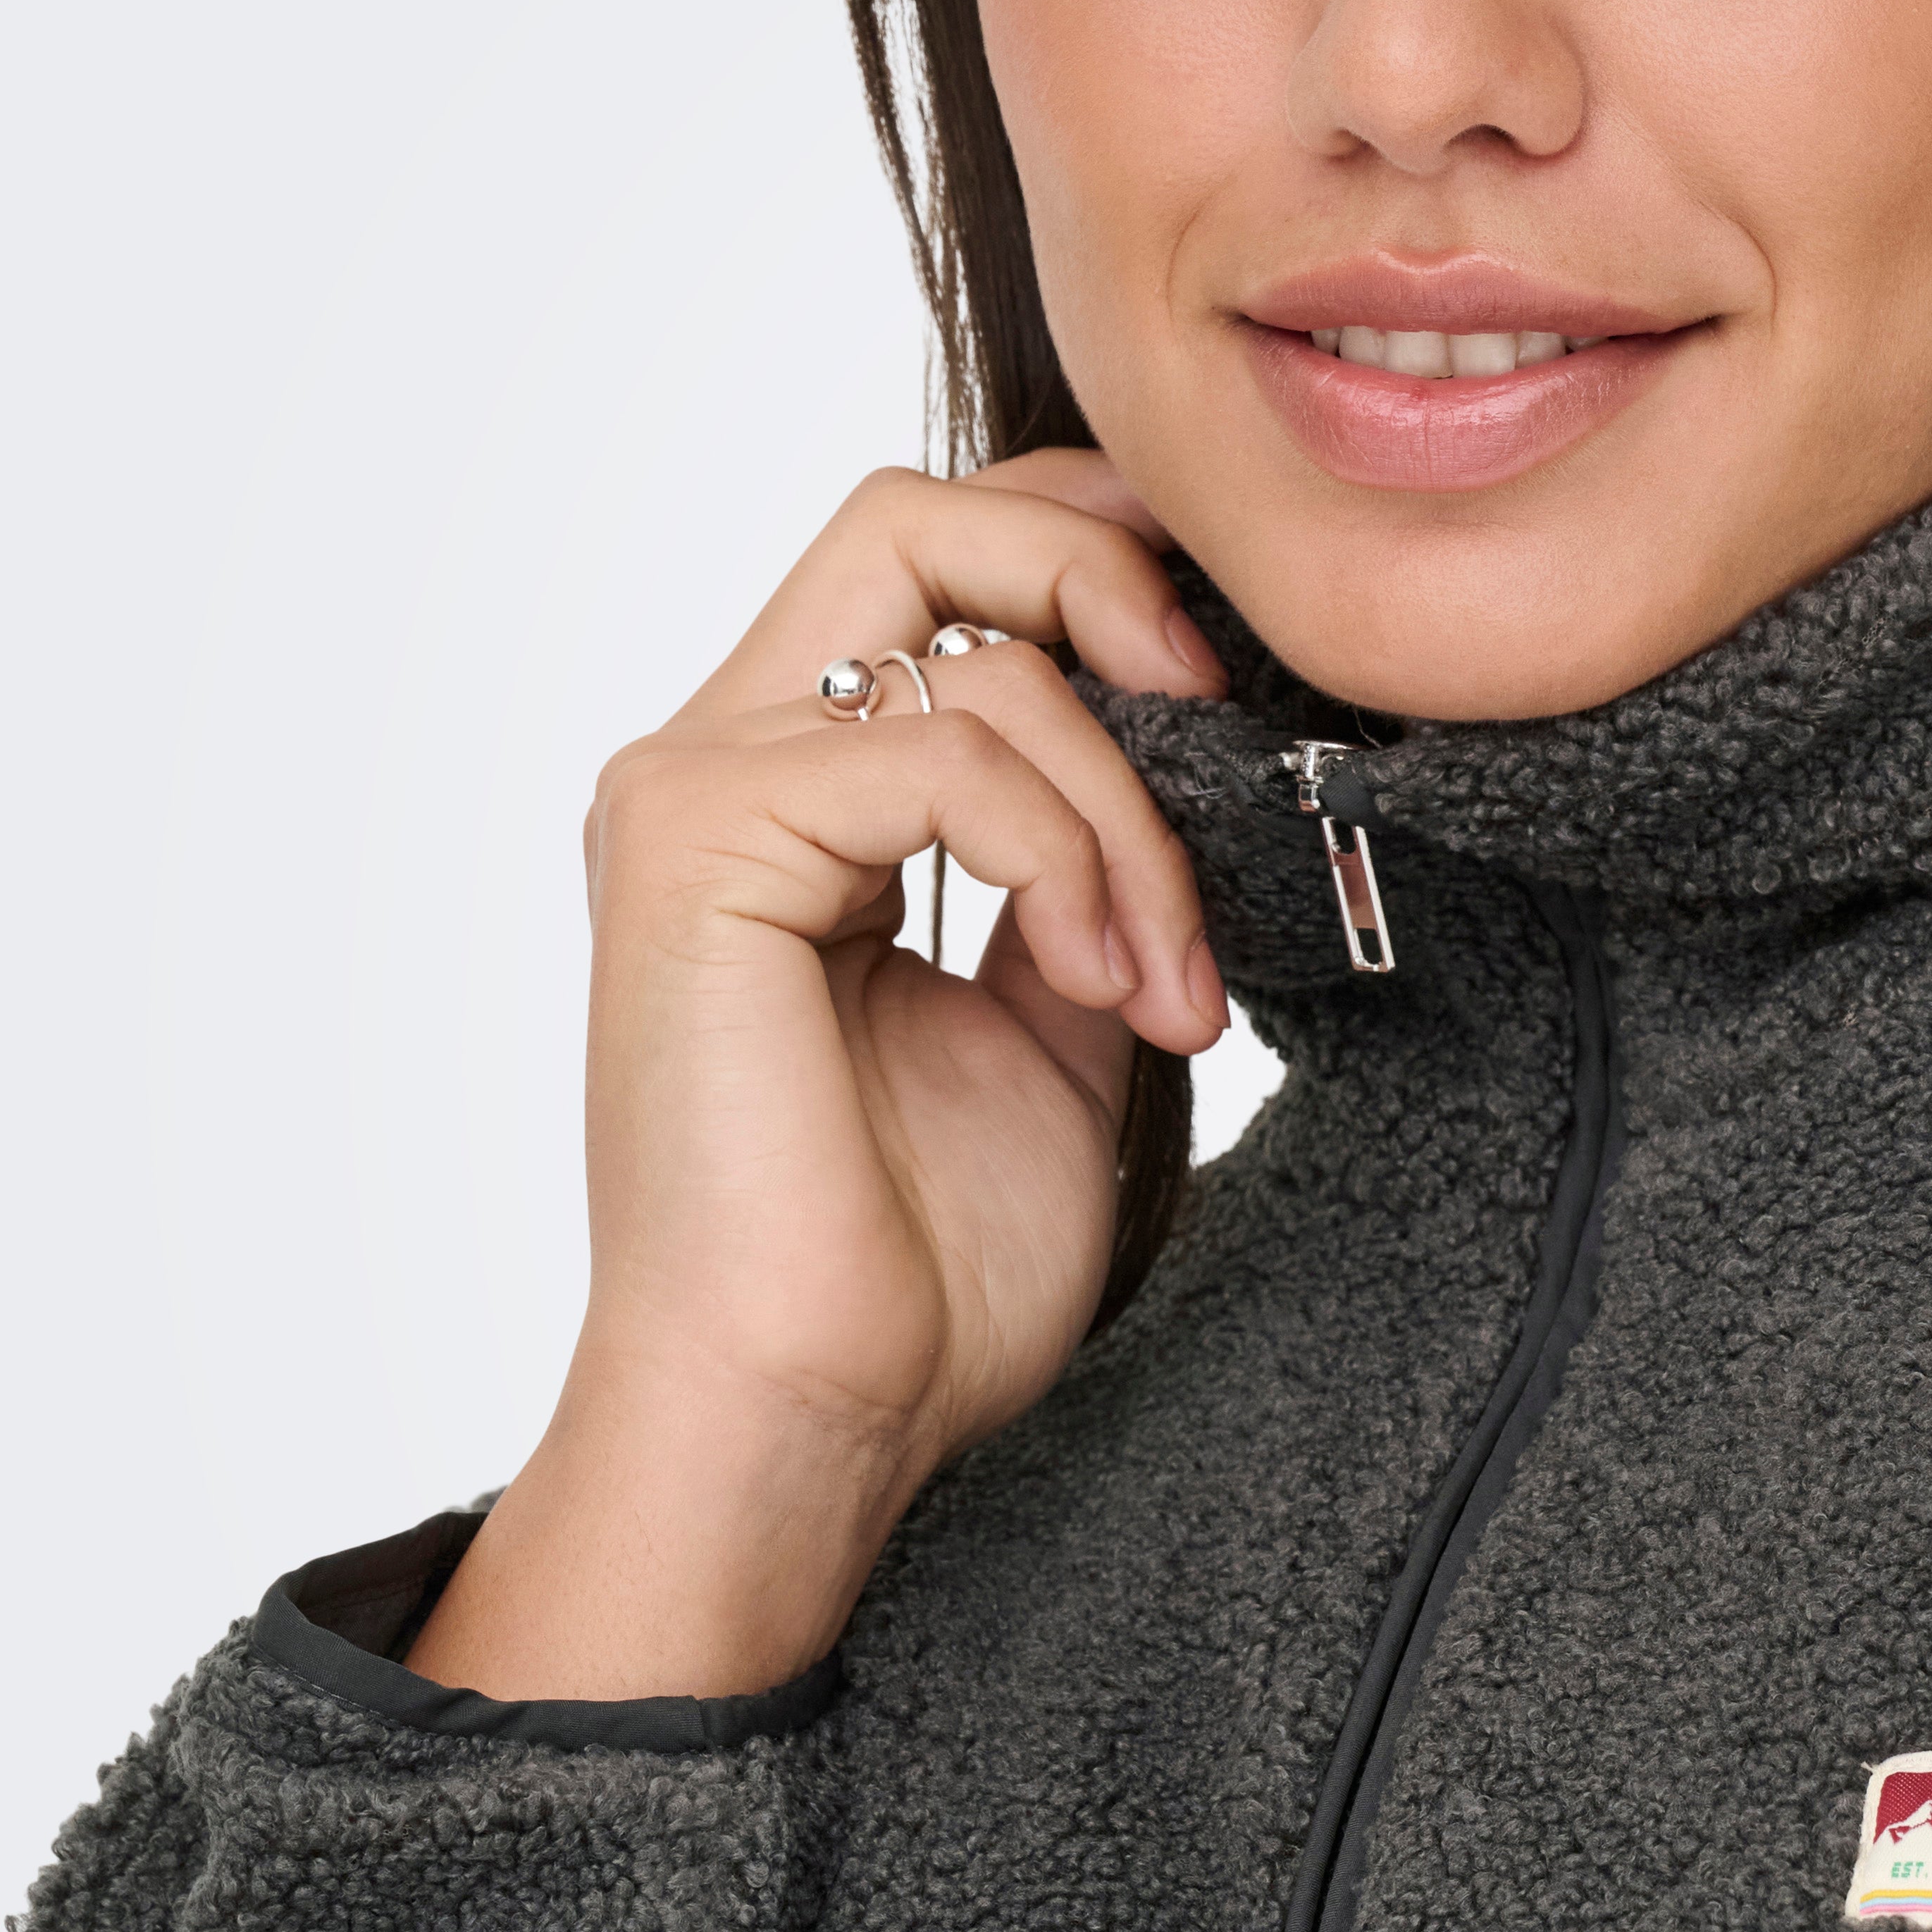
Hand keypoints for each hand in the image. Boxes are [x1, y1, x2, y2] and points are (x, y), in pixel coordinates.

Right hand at [405, 453, 1229, 1701]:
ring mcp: (695, 790)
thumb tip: (1200, 748)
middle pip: (922, 510)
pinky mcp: (695, 838)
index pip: (946, 563)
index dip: (1104, 575)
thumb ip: (1092, 874)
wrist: (812, 1421)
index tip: (1237, 704)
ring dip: (1126, 801)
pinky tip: (1107, 986)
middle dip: (1109, 580)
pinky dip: (1068, 850)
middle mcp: (724, 760)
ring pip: (967, 638)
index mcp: (796, 796)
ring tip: (1165, 978)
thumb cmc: (919, 1274)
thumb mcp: (1062, 1026)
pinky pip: (942, 747)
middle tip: (1225, 720)